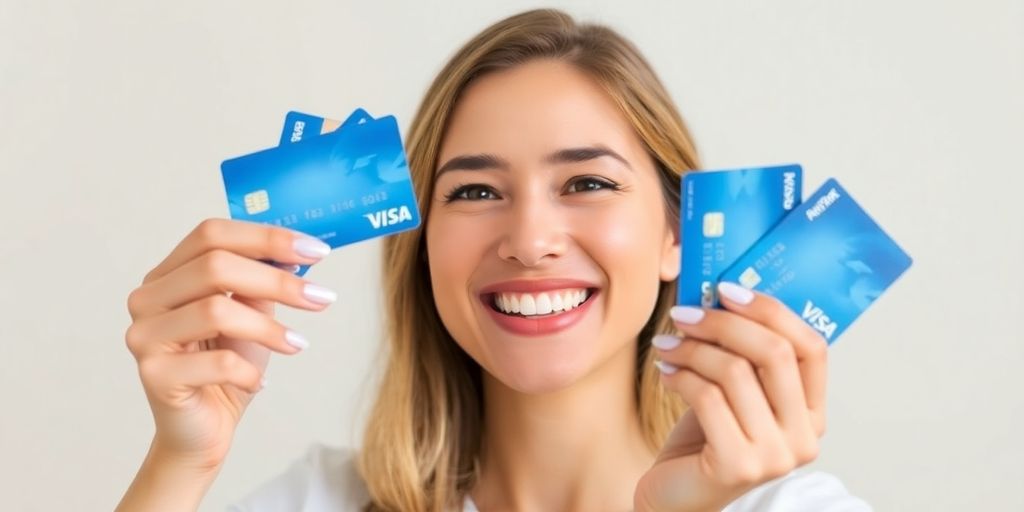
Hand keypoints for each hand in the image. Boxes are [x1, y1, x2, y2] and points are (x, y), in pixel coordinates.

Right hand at [124, 218, 335, 470]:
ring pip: (216, 310)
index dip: (266, 237)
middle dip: (277, 280)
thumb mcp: (251, 313)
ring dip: (269, 328)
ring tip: (297, 345)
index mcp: (168, 274)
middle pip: (215, 266)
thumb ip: (263, 279)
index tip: (317, 250)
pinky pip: (217, 362)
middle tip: (321, 297)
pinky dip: (250, 372)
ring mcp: (145, 335)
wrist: (203, 429)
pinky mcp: (154, 375)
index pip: (212, 234)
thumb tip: (298, 250)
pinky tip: (259, 383)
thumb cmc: (228, 366)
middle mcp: (148, 298)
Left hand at [634, 282, 827, 511]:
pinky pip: (708, 398)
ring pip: (735, 372)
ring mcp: (775, 456)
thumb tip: (720, 294)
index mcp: (812, 413)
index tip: (727, 290)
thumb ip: (744, 355)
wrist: (675, 496)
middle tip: (683, 313)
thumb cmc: (705, 440)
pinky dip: (680, 375)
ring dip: (692, 348)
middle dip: (723, 323)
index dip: (772, 311)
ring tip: (667, 343)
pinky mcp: (738, 466)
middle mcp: (804, 437)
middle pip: (774, 353)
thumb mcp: (734, 393)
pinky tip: (665, 370)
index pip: (812, 348)